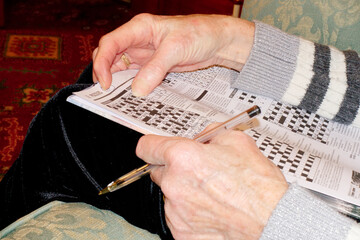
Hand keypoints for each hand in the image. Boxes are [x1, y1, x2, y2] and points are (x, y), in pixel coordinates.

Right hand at [92, 14, 254, 95]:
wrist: (217, 42)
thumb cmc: (199, 33)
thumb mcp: (176, 49)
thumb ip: (155, 69)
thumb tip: (138, 90)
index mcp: (140, 28)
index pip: (110, 43)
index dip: (102, 63)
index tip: (105, 83)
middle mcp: (137, 40)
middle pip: (110, 56)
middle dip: (105, 74)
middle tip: (107, 95)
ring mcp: (143, 54)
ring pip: (120, 68)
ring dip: (117, 83)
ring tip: (117, 99)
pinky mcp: (151, 66)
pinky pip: (135, 77)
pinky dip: (131, 87)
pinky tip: (132, 97)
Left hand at [136, 130, 287, 239]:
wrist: (271, 219)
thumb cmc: (257, 185)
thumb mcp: (236, 141)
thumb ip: (210, 134)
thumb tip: (202, 136)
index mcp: (182, 157)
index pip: (146, 147)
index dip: (153, 145)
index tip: (156, 147)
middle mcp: (174, 184)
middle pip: (158, 171)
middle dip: (173, 169)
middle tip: (197, 170)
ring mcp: (176, 211)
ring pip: (169, 195)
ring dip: (183, 191)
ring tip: (210, 192)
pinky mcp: (181, 231)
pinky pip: (177, 215)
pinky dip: (189, 211)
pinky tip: (211, 208)